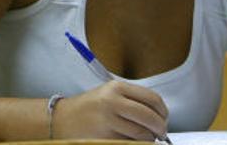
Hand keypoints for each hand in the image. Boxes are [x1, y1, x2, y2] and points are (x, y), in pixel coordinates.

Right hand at [52, 80, 168, 139]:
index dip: (163, 112)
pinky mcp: (104, 137)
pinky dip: (135, 144)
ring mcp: (108, 120)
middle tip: (161, 133)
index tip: (164, 119)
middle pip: (149, 117)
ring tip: (146, 139)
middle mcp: (112, 102)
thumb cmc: (89, 107)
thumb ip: (132, 100)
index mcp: (117, 88)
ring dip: (148, 140)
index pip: (152, 98)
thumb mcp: (110, 94)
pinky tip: (132, 142)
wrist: (62, 119)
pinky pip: (129, 143)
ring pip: (141, 134)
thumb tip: (159, 115)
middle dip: (160, 128)